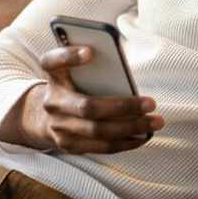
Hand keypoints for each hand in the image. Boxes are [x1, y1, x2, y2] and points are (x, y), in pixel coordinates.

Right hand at [0, 45, 163, 153]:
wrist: (42, 116)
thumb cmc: (70, 84)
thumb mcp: (72, 67)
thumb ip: (89, 61)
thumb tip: (121, 65)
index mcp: (53, 75)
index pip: (53, 62)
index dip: (70, 56)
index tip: (90, 51)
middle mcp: (52, 102)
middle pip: (88, 107)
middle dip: (123, 107)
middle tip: (151, 103)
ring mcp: (58, 127)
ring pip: (98, 132)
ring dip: (131, 128)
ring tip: (156, 122)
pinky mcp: (68, 145)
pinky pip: (100, 147)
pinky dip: (125, 143)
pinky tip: (144, 135)